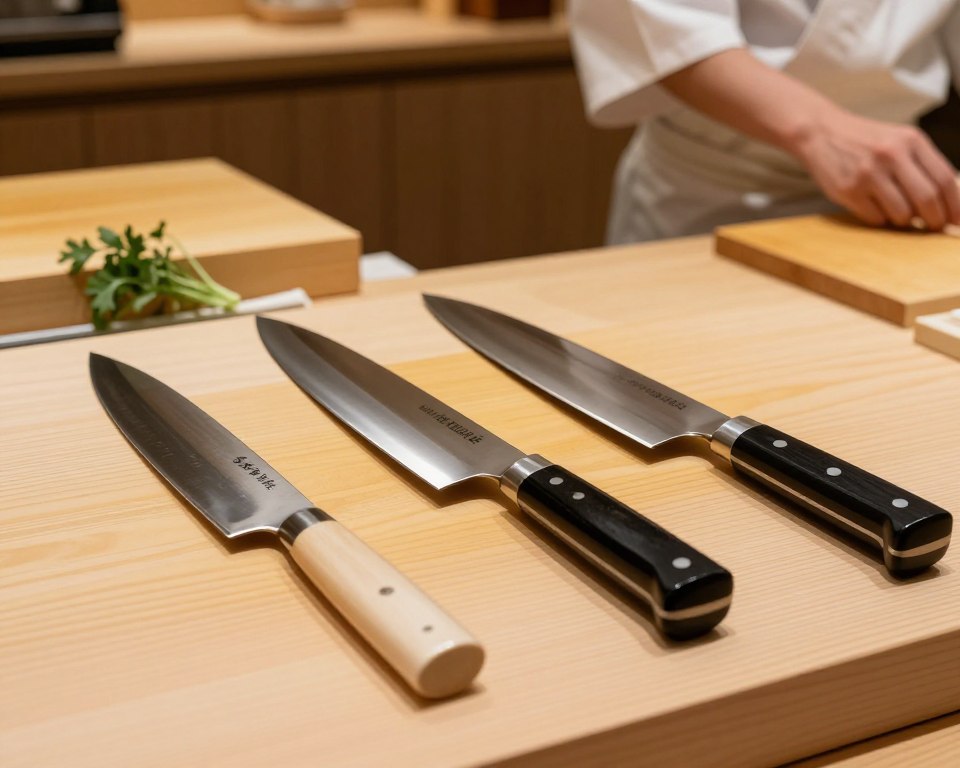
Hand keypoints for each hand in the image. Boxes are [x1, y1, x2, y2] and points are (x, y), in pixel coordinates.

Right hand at [791, 109, 959, 230]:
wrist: (821, 132)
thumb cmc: (864, 141)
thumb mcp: (899, 141)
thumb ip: (923, 164)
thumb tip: (947, 201)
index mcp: (911, 141)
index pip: (944, 179)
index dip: (955, 205)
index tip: (957, 220)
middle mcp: (892, 155)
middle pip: (927, 199)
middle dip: (935, 219)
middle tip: (934, 226)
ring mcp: (868, 174)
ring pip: (902, 214)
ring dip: (905, 220)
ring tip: (898, 212)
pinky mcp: (849, 190)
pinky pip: (876, 218)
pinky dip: (880, 218)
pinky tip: (875, 206)